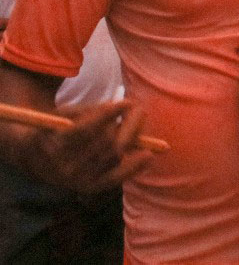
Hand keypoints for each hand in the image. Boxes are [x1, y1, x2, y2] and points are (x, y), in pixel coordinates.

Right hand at [25, 101, 151, 193]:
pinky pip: (116, 177)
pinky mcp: (90, 188)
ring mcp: (78, 180)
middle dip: (127, 123)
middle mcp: (65, 167)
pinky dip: (134, 167)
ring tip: (135, 122)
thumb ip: (90, 110)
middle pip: (105, 143)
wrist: (36, 159)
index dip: (107, 116)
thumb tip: (125, 107)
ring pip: (115, 154)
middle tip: (139, 108)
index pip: (85, 130)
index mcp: (54, 145)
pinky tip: (149, 155)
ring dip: (130, 136)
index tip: (126, 102)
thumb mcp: (64, 114)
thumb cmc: (56, 128)